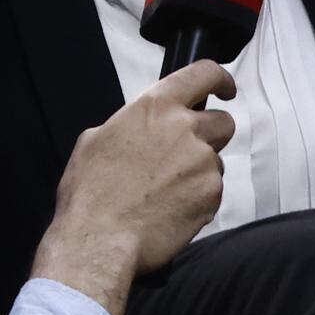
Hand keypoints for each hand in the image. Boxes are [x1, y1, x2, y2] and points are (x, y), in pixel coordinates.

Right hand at [31, 63, 232, 312]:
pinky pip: (213, 191)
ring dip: (199, 172)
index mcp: (155, 107)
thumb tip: (141, 130)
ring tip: (165, 193)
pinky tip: (170, 211)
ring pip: (216, 161)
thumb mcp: (95, 141)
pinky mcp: (212, 195)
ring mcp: (203, 163)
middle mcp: (186, 129)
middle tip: (184, 156)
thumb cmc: (90, 194)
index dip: (219, 79)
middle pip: (223, 122)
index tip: (223, 88)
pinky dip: (198, 199)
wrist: (100, 241)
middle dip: (210, 136)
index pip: (204, 74)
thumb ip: (129, 124)